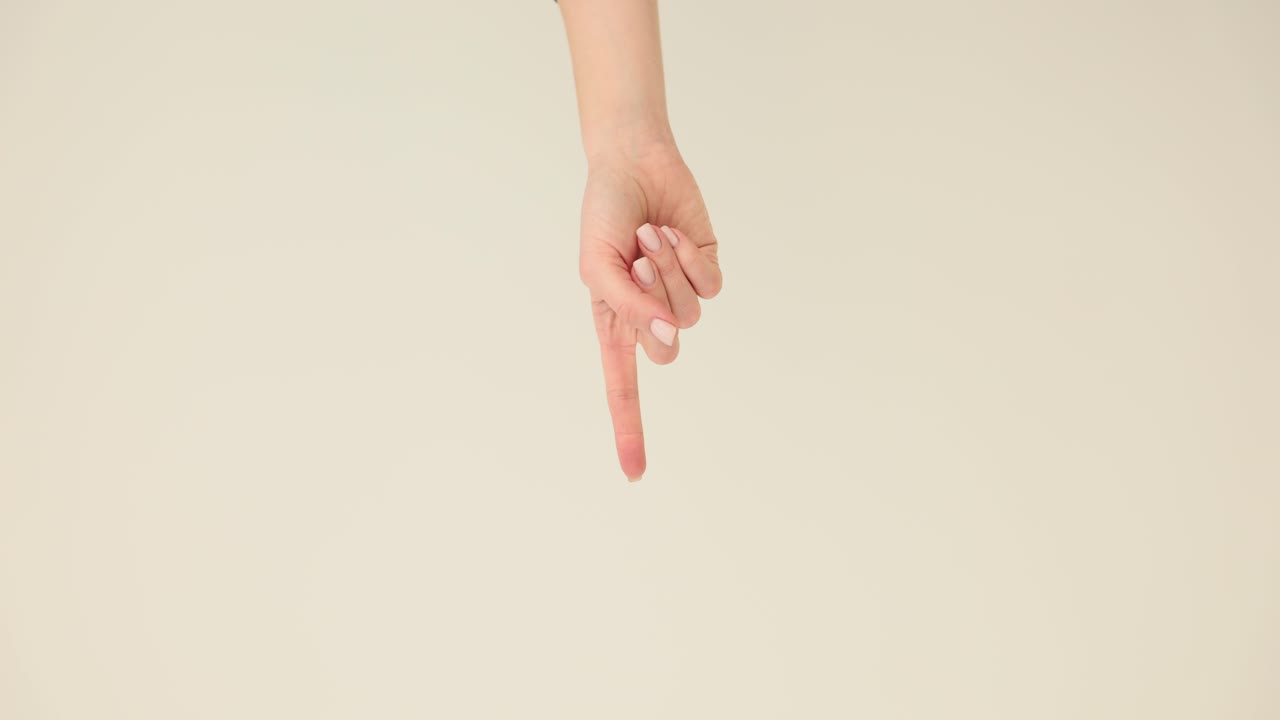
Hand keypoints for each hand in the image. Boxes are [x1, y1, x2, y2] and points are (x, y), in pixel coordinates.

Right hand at [578, 142, 722, 480]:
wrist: (633, 163)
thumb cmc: (603, 215)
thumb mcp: (596, 265)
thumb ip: (626, 307)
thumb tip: (668, 336)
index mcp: (616, 322)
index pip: (623, 388)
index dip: (629, 430)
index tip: (634, 474)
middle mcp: (650, 315)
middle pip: (666, 350)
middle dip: (652, 304)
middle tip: (636, 262)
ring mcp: (680, 293)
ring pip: (690, 312)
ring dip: (668, 269)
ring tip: (650, 236)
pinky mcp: (707, 268)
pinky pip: (711, 286)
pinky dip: (691, 259)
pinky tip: (674, 233)